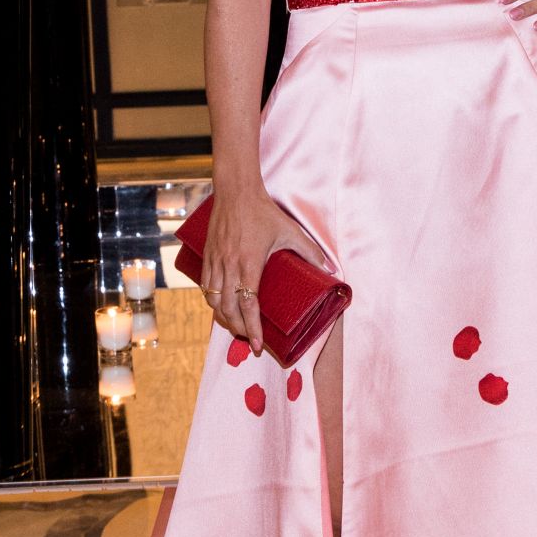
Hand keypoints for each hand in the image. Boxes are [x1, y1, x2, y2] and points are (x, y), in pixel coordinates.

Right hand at [200, 186, 334, 359]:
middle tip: (250, 340)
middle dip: (238, 329)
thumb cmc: (263, 212)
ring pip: (214, 301)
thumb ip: (310, 251)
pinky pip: (206, 288)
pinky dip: (213, 303)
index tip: (258, 344)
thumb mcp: (290, 231)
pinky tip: (221, 308)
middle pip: (228, 309)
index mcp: (249, 263)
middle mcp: (229, 266)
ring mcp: (215, 262)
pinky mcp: (206, 257)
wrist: (235, 192)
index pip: (249, 304)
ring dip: (224, 319)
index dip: (253, 327)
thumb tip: (331, 269)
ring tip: (236, 327)